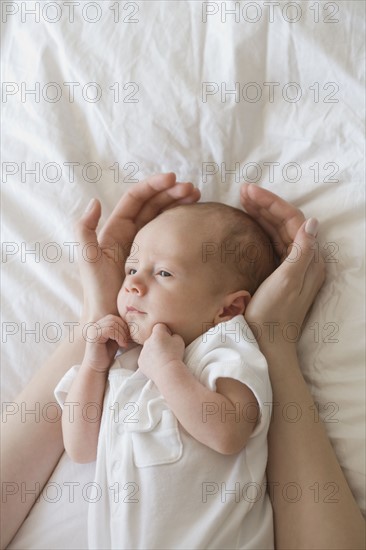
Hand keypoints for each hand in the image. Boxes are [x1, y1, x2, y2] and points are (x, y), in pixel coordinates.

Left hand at [74, 173, 199, 321]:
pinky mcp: (155, 258)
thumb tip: (95, 201)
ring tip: (198, 197)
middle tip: (193, 189)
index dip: (154, 186)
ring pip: (163, 216)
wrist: (110, 318)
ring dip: (178, 204)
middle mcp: (129, 233)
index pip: (136, 199)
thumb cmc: (97, 291)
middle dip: (171, 192)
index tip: (173, 179)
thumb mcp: (88, 259)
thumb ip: (85, 230)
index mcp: (115, 229)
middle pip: (153, 204)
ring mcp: (144, 245)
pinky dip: (180, 224)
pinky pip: (168, 235)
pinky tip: (194, 220)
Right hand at [82, 314, 130, 372]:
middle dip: (124, 329)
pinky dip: (119, 337)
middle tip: (127, 340)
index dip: (123, 325)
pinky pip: (109, 330)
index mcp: (99, 324)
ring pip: (112, 324)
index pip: (114, 317)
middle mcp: (94, 325)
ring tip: (124, 343)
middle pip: (113, 319)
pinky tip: (121, 345)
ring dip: (122, 334)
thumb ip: (119, 330)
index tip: (128, 336)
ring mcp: (93, 330)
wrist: (97, 367)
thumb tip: (132, 322)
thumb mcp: (115, 339)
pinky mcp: (94, 336)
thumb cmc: (106, 354)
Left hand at [138, 324, 184, 381]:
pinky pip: (145, 358)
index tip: (169, 337)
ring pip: (148, 349)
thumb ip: (173, 335)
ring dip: (154, 352)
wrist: (167, 371)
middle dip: (158, 342)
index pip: (159, 326)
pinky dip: (150, 361)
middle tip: (167, 350)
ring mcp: (142, 351)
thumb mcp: (179, 340)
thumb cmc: (175, 355)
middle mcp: (147, 340)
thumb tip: (170, 336)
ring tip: (163, 359)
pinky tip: (158, 365)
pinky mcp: (140, 361)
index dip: (165, 331)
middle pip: (153, 338)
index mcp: (157, 333)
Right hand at [240, 183, 324, 350]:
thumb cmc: (274, 315)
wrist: (267, 344)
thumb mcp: (287, 282)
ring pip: (278, 231)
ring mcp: (292, 267)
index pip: (293, 220)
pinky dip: (260, 230)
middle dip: (265, 205)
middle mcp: (304, 260)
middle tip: (242, 191)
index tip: (249, 192)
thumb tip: (313, 222)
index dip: (271, 203)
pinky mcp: (279, 273)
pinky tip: (248, 224)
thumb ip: (301, 252)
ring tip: (242, 201)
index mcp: (309, 260)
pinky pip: (272, 243)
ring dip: (261, 214)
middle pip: (285, 223)